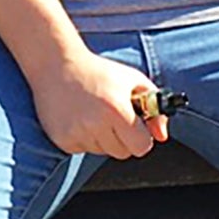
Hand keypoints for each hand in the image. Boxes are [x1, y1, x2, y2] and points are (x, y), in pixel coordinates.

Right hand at [31, 51, 165, 159]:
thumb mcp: (132, 81)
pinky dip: (84, 138)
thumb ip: (155, 108)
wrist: (56, 65)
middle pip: (123, 153)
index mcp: (117, 109)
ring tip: (93, 114)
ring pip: (102, 152)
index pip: (141, 147)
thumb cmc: (98, 71)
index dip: (141, 138)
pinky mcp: (62, 139)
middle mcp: (96, 124)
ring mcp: (77, 133)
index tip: (135, 128)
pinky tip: (79, 118)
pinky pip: (83, 150)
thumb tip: (162, 136)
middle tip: (112, 116)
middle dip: (122, 138)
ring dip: (102, 138)